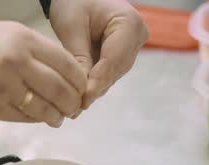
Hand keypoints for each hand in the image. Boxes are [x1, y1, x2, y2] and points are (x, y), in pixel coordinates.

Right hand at [0, 19, 86, 127]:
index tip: (82, 89)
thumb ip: (37, 52)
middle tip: (75, 108)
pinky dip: (34, 119)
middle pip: (60, 90)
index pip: (68, 65)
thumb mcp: (8, 34)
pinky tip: (37, 117)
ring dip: (56, 116)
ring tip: (58, 118)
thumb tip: (66, 76)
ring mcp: (2, 87)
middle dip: (72, 103)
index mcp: (24, 40)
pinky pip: (22, 118)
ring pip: (43, 109)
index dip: (80, 82)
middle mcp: (16, 62)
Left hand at [49, 0, 147, 114]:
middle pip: (115, 71)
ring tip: (73, 108)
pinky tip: (77, 98)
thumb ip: (78, 57)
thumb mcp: (72, 26)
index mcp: (129, 23)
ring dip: (93, 90)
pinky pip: (108, 74)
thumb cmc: (74, 2)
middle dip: (94, 89)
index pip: (114, 59)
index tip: (84, 100)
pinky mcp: (122, 56)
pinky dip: (93, 84)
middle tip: (73, 110)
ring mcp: (132, 48)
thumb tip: (82, 91)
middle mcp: (137, 37)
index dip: (98, 82)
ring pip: (111, 76)